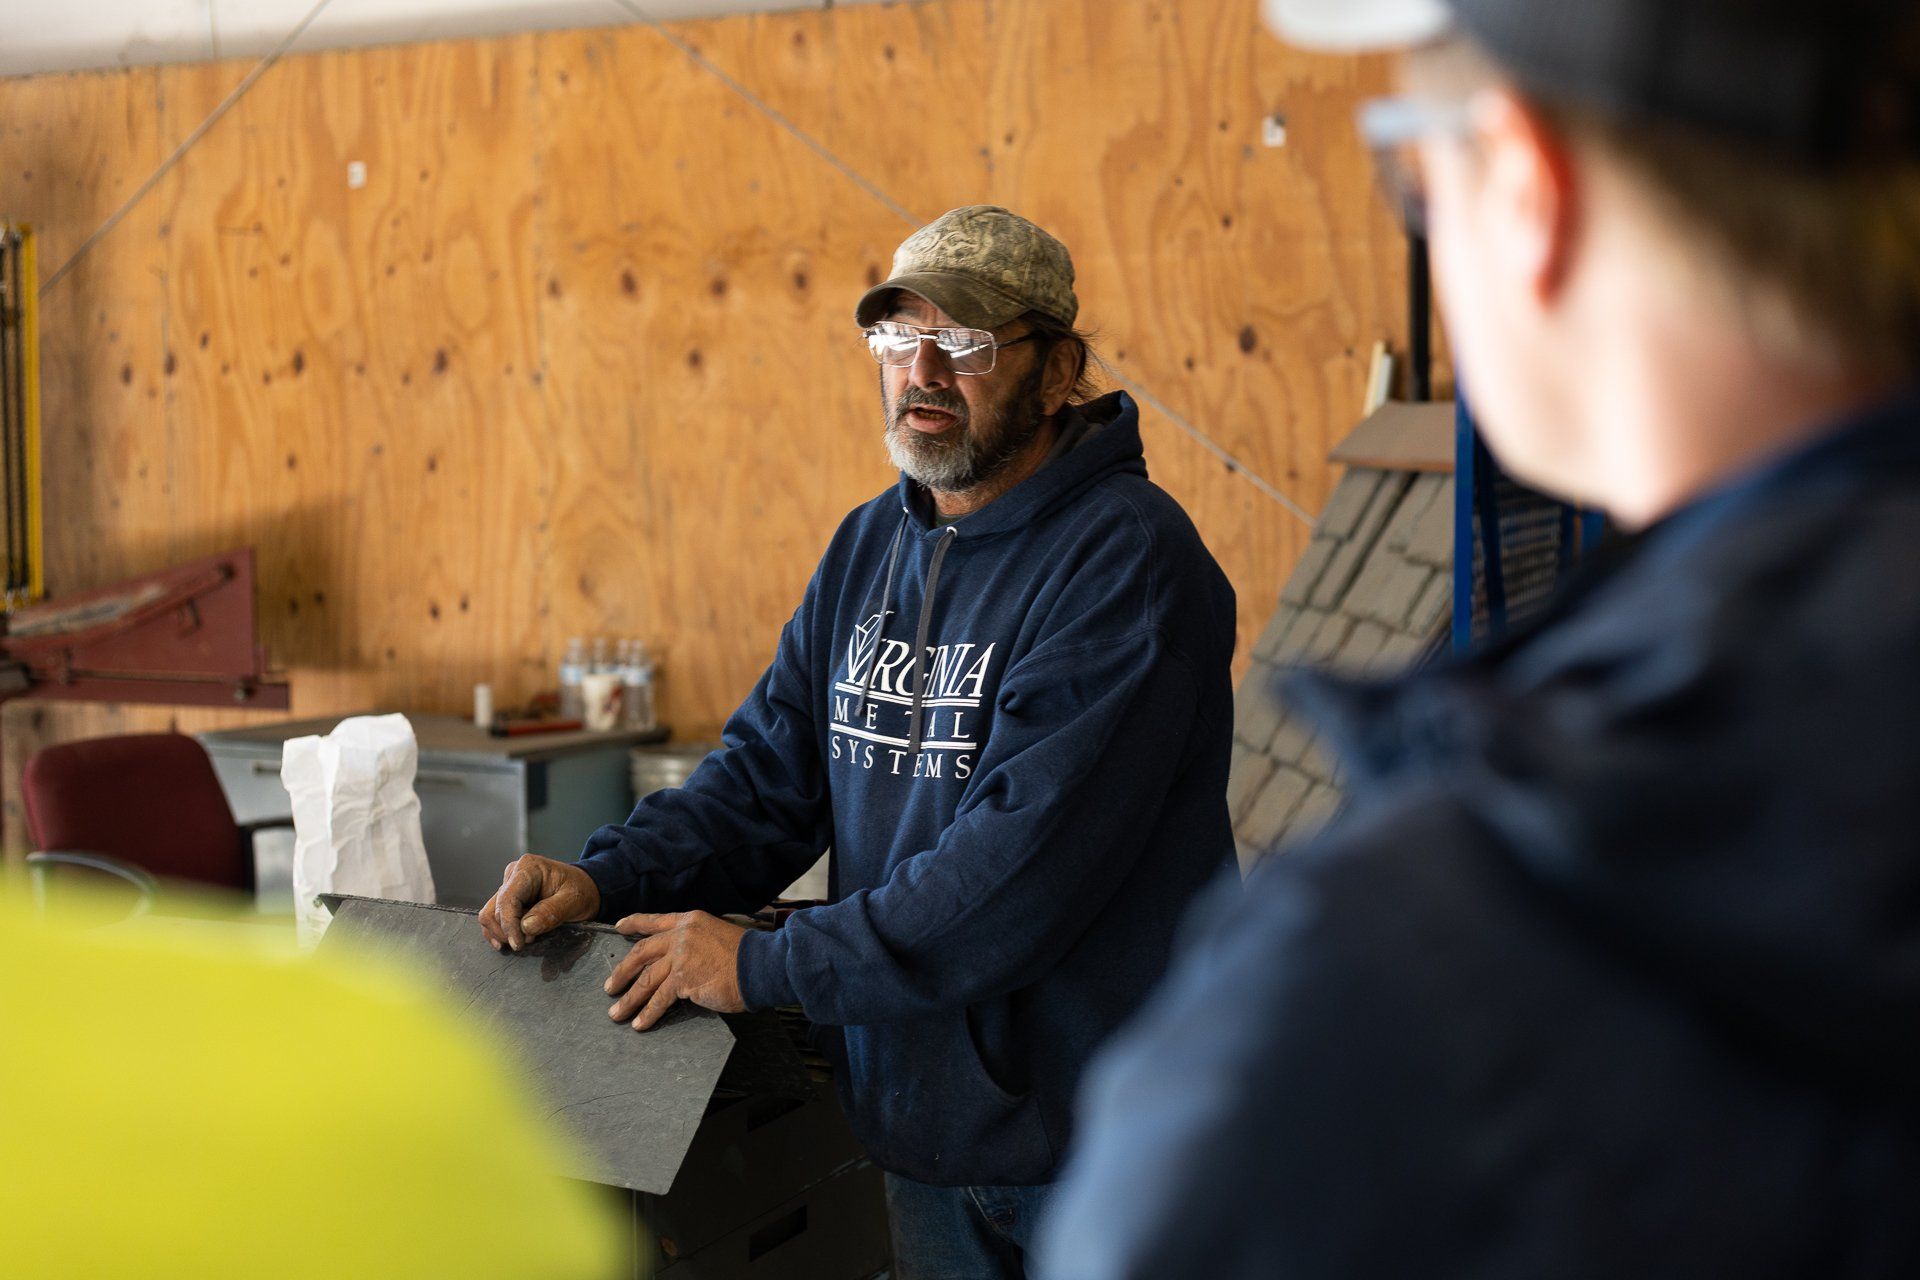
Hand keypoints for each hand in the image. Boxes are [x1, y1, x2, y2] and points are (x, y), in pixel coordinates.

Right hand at [478, 855, 600, 951]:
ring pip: (489, 915)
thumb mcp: (573, 901)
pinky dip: (498, 933)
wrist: (584, 889)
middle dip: (509, 931)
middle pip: (495, 910)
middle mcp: (513, 875)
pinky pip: (492, 918)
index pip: (507, 899)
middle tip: (532, 940)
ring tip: (527, 938)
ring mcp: (508, 887)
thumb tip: (526, 927)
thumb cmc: (581, 891)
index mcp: (528, 868)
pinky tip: (511, 942)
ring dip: (503, 933)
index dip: (509, 925)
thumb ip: (551, 912)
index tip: (518, 944)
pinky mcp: (506, 900)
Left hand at [604, 912, 747, 1029]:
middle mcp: (681, 936)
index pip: (655, 921)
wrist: (760, 964)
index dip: (634, 924)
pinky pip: (659, 999)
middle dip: (622, 971)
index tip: (619, 928)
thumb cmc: (746, 954)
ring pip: (646, 980)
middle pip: (642, 953)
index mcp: (689, 921)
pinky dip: (648, 1014)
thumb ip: (694, 943)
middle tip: (610, 987)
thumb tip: (678, 962)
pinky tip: (640, 1025)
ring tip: (616, 1014)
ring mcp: (680, 958)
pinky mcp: (683, 980)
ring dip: (629, 999)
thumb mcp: (716, 935)